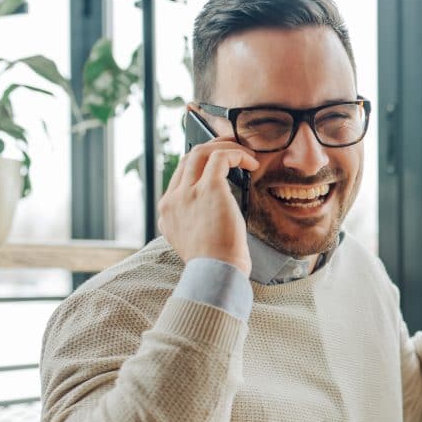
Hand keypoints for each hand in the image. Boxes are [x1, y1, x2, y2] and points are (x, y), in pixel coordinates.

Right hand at [157, 139, 260, 275]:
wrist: (217, 273)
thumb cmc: (216, 264)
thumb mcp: (195, 242)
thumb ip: (196, 223)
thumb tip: (214, 210)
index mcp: (168, 212)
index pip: (180, 177)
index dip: (202, 166)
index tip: (222, 166)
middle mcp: (173, 199)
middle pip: (188, 159)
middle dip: (212, 149)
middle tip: (234, 151)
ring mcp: (188, 192)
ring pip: (201, 152)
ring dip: (226, 148)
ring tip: (246, 154)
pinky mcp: (208, 189)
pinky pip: (221, 157)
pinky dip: (237, 155)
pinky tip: (252, 163)